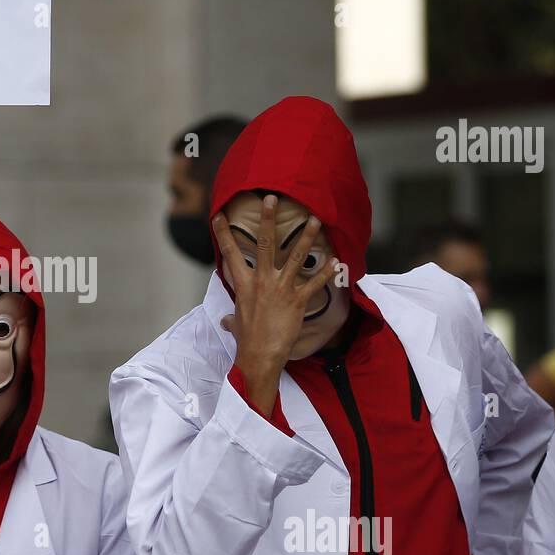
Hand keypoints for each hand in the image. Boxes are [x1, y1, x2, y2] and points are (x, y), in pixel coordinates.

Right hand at [213, 198, 338, 414]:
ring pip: (295, 257)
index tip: (218, 215)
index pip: (230, 254)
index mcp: (243, 284)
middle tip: (272, 198)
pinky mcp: (297, 301)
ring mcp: (280, 289)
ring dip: (306, 237)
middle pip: (265, 244)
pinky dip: (326, 272)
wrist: (259, 356)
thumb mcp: (236, 324)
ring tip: (315, 219)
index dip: (223, 234)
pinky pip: (314, 283)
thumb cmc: (246, 340)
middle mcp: (261, 281)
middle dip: (269, 220)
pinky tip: (336, 261)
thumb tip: (225, 322)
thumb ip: (232, 318)